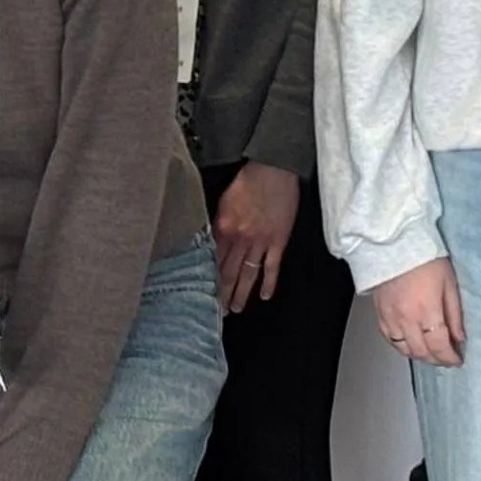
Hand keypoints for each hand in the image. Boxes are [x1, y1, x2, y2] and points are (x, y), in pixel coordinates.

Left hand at [212, 163, 301, 312]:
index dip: (208, 278)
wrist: (274, 170)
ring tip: (236, 309)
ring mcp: (260, 241)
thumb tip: (211, 243)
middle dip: (222, 293)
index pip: (213, 259)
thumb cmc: (247, 181)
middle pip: (228, 271)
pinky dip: (268, 283)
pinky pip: (272, 267)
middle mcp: (240, 239)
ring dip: (241, 293)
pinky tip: (264, 295)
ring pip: (248, 273)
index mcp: (223, 227)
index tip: (202, 293)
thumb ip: (218, 224)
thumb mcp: (223, 201)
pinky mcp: (278, 241)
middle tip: (217, 311)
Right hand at [369, 260, 463, 366]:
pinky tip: (411, 344)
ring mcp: (391, 317)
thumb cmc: (423, 257)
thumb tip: (459, 337)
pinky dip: (402, 346)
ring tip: (431, 353)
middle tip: (446, 359)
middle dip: (437, 360)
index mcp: (427, 310)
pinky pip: (390, 339)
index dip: (450, 358)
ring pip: (404, 349)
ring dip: (420, 356)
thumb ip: (455, 314)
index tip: (457, 359)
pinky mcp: (379, 313)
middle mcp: (407, 318)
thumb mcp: (449, 283)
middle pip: (422, 352)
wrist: (393, 243)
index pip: (439, 346)